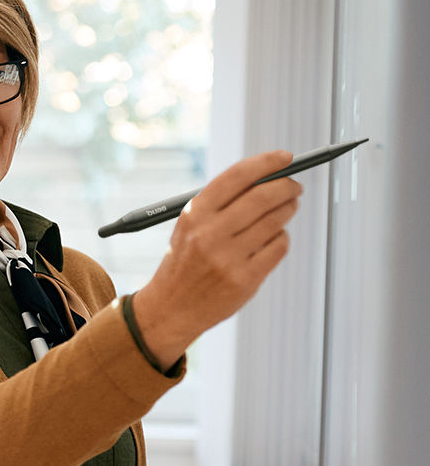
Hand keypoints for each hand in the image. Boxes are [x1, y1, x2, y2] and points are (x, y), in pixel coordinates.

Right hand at [132, 149, 302, 365]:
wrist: (171, 308)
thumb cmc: (186, 260)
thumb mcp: (189, 227)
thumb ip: (222, 203)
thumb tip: (268, 177)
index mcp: (194, 215)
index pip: (236, 177)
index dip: (265, 163)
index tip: (286, 157)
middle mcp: (209, 234)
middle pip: (262, 197)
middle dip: (286, 186)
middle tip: (294, 186)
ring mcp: (228, 258)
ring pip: (276, 221)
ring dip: (288, 210)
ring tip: (288, 207)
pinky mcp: (246, 279)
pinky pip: (279, 246)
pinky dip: (281, 238)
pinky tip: (273, 238)